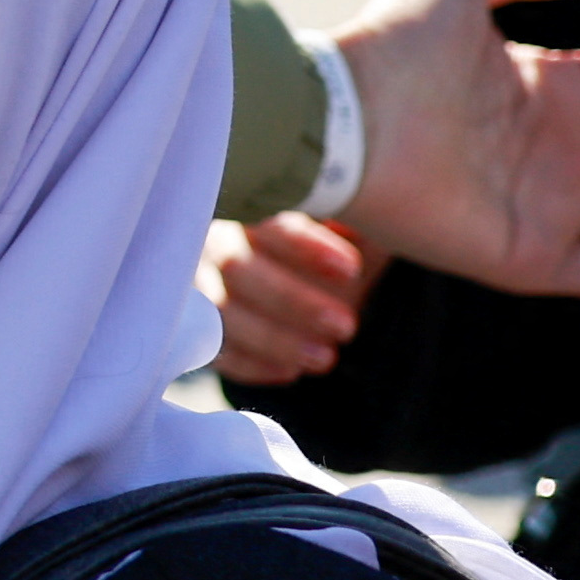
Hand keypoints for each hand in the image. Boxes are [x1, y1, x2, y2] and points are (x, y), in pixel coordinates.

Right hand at [204, 210, 378, 386]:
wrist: (287, 289)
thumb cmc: (324, 252)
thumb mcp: (348, 230)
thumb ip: (362, 225)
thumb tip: (389, 225)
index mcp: (252, 208)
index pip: (270, 221)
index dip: (307, 246)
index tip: (352, 269)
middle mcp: (212, 242)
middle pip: (238, 267)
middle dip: (293, 301)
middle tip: (346, 327)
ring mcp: (193, 286)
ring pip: (220, 312)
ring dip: (273, 338)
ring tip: (326, 359)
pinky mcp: (191, 329)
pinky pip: (212, 349)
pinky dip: (250, 364)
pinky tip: (291, 372)